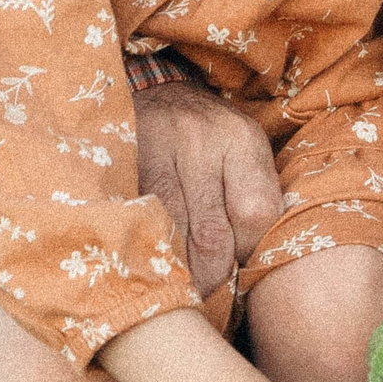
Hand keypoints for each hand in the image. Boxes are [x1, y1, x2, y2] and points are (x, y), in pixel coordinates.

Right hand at [131, 76, 283, 293]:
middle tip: (211, 287)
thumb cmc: (211, 136)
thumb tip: (254, 266)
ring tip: (185, 282)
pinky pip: (142, 223)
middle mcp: (202, 140)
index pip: (256, 214)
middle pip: (213, 234)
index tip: (241, 266)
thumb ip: (253, 199)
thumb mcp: (243, 152)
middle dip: (213, 272)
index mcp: (243, 139)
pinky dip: (152, 248)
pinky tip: (157, 258)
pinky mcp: (125, 165)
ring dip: (180, 269)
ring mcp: (158, 150)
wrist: (156, 94)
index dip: (248, 251)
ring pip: (174, 234)